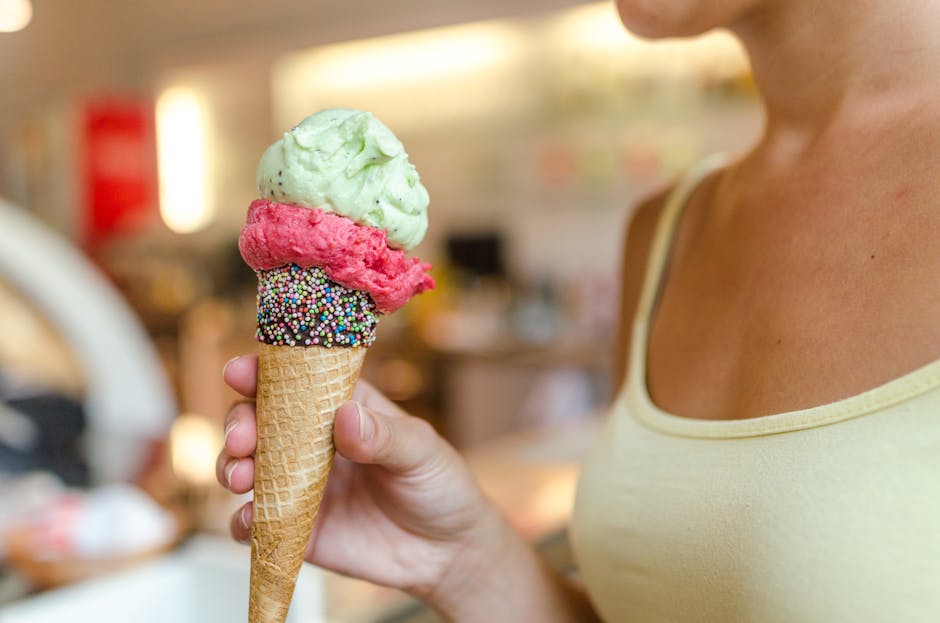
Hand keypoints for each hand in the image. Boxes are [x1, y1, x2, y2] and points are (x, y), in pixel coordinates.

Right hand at [216, 355, 500, 605]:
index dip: (262, 372)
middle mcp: (313, 442)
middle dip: (239, 424)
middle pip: (259, 421)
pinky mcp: (297, 528)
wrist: (448, 552)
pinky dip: (243, 522)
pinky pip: (257, 524)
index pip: (296, 380)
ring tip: (241, 478)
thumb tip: (346, 416)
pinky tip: (249, 521)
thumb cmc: (439, 486)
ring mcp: (300, 486)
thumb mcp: (422, 451)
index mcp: (342, 406)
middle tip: (242, 440)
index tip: (239, 373)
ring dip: (232, 467)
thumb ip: (384, 436)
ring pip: (248, 468)